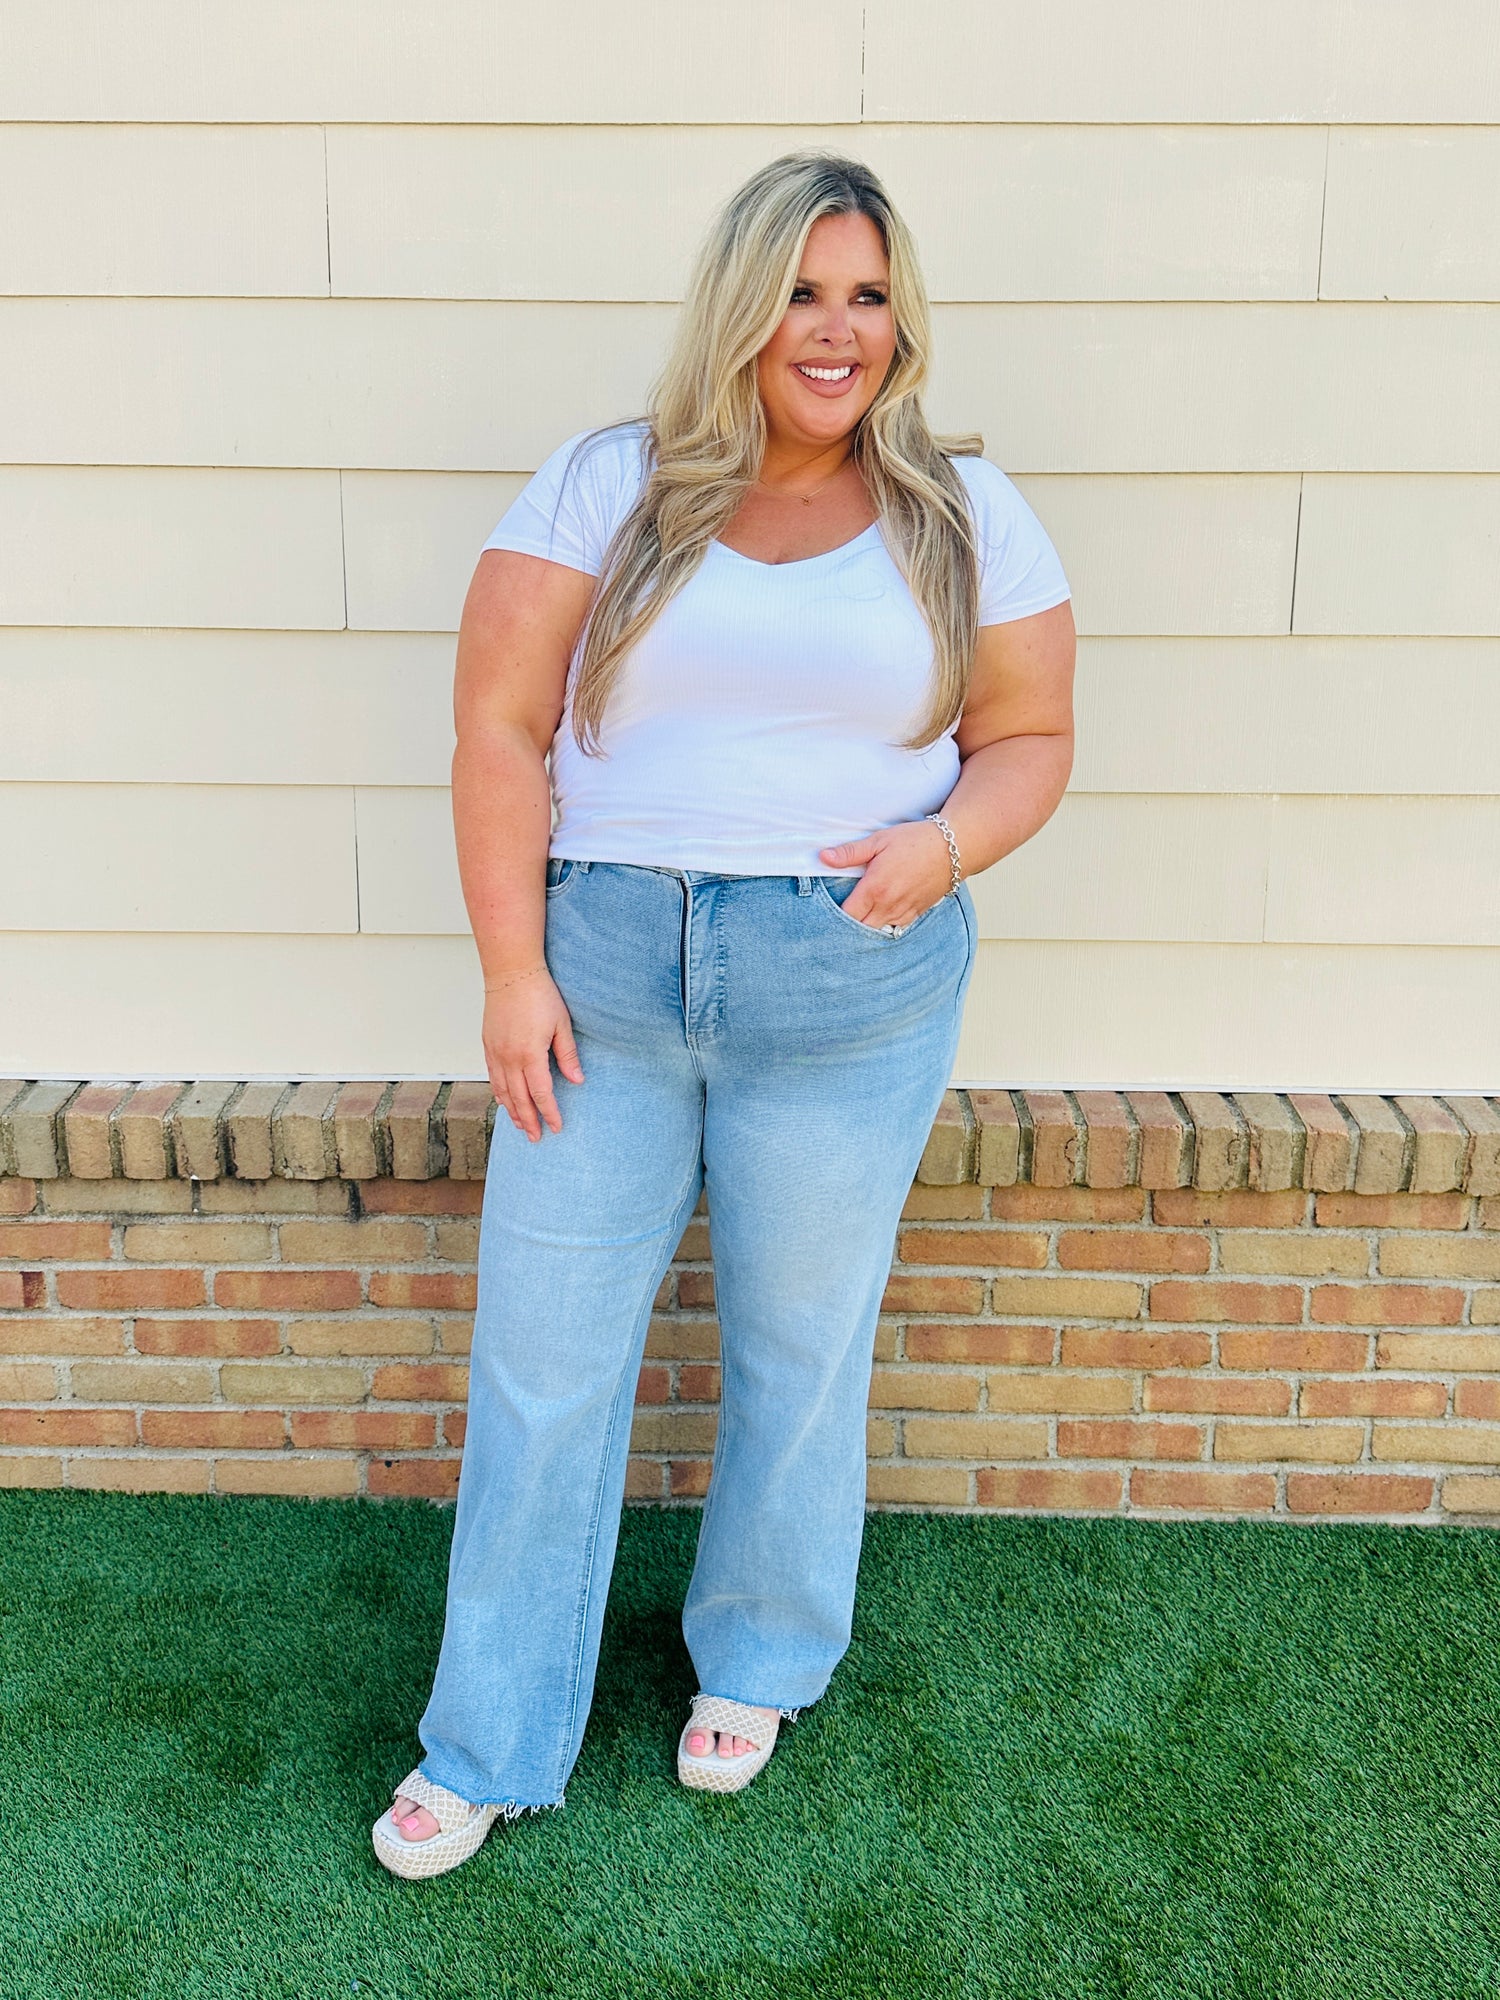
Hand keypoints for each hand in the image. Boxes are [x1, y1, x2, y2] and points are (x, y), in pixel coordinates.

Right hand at [481, 966, 584, 1140]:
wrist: (511, 973)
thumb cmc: (539, 994)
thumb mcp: (562, 1024)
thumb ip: (568, 1055)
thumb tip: (577, 1081)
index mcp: (530, 1055)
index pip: (541, 1094)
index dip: (550, 1113)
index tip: (556, 1127)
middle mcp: (509, 1058)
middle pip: (520, 1099)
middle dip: (529, 1120)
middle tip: (537, 1137)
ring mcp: (496, 1052)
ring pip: (502, 1091)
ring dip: (512, 1111)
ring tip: (521, 1126)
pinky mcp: (488, 1045)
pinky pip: (492, 1077)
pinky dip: (498, 1093)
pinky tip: (503, 1101)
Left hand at [817, 820, 953, 929]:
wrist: (953, 848)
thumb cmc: (916, 841)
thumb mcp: (878, 840)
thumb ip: (850, 853)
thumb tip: (823, 857)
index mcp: (875, 888)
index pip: (847, 915)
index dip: (834, 916)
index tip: (828, 910)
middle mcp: (888, 905)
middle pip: (860, 929)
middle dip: (848, 925)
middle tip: (840, 916)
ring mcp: (904, 912)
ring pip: (877, 931)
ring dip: (866, 926)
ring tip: (859, 915)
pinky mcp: (916, 913)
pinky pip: (895, 928)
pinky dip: (884, 924)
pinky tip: (879, 915)